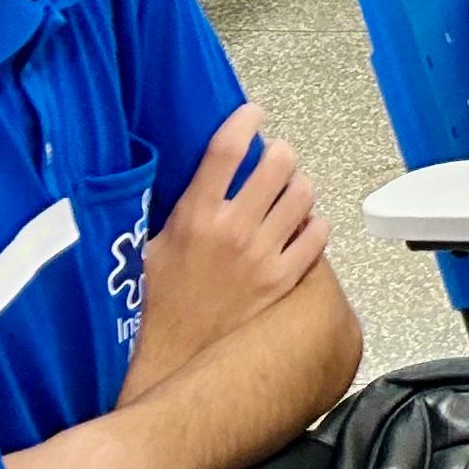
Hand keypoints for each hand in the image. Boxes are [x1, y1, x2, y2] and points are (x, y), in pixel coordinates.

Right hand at [139, 103, 325, 383]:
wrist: (172, 355)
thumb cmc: (157, 302)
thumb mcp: (151, 245)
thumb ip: (178, 209)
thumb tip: (194, 175)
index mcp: (194, 217)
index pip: (225, 152)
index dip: (243, 123)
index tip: (253, 113)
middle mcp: (233, 230)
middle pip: (276, 165)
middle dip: (280, 153)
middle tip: (276, 156)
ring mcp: (263, 256)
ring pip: (302, 195)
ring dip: (298, 186)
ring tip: (289, 191)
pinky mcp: (283, 281)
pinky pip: (317, 236)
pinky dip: (314, 224)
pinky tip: (301, 226)